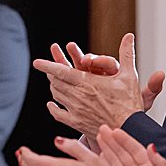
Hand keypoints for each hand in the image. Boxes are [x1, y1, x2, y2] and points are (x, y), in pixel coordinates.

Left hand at [35, 33, 163, 134]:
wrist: (129, 128)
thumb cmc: (130, 102)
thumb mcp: (129, 75)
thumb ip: (126, 54)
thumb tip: (128, 36)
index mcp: (88, 82)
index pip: (62, 71)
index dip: (47, 66)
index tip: (36, 62)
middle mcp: (78, 96)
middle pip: (57, 82)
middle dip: (52, 75)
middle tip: (49, 70)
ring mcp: (75, 110)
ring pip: (57, 95)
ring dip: (54, 87)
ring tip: (53, 83)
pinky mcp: (76, 122)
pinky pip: (58, 114)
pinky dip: (52, 107)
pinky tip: (51, 104)